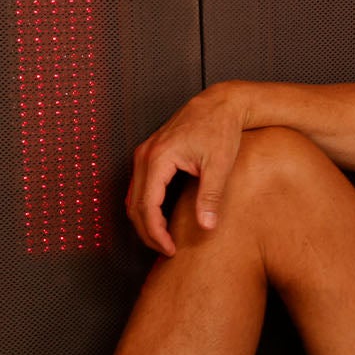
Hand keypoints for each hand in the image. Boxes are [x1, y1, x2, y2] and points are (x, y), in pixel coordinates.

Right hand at [127, 85, 246, 255]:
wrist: (221, 104)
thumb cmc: (221, 128)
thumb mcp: (219, 165)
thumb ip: (210, 197)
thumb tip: (206, 226)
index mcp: (158, 158)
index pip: (147, 207)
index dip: (156, 233)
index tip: (170, 250)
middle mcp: (145, 155)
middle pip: (134, 206)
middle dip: (148, 233)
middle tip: (167, 250)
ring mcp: (144, 153)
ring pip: (133, 198)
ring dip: (145, 221)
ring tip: (165, 239)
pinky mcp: (150, 154)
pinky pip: (139, 187)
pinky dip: (146, 207)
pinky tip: (162, 220)